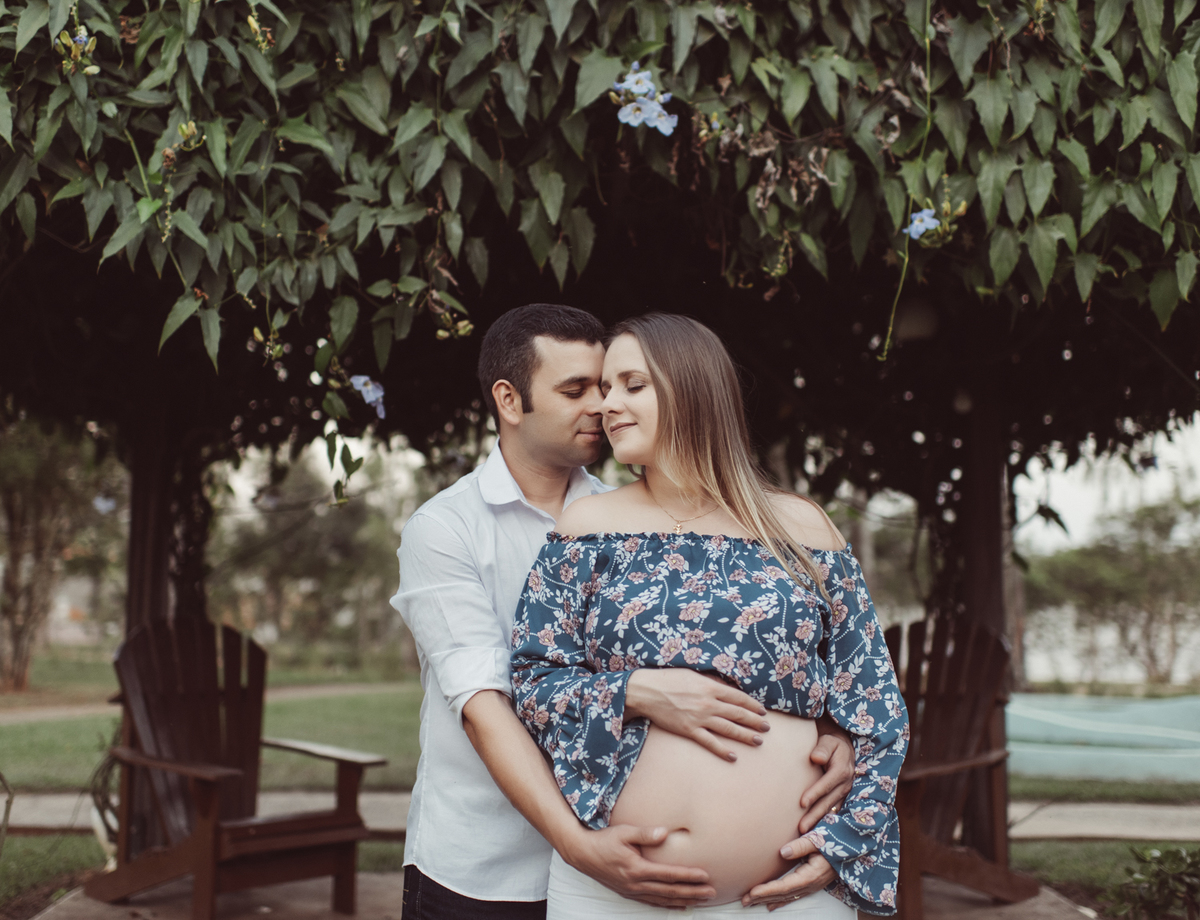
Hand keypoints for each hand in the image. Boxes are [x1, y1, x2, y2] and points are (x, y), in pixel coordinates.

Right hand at [559, 824, 715, 907]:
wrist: (582, 854)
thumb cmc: (603, 840)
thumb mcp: (623, 832)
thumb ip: (644, 833)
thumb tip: (665, 833)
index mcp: (637, 869)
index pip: (668, 874)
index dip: (688, 876)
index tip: (705, 876)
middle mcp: (636, 884)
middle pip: (670, 891)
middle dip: (692, 892)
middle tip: (711, 893)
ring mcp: (632, 891)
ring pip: (663, 899)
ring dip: (684, 900)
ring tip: (701, 901)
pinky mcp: (629, 892)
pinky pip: (652, 902)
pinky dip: (668, 904)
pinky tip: (680, 905)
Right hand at [625, 669, 769, 760]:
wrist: (646, 691)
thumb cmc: (668, 679)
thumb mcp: (693, 674)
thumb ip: (711, 681)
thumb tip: (727, 688)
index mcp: (710, 687)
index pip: (738, 697)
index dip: (753, 705)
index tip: (762, 711)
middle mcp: (708, 703)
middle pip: (738, 714)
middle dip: (754, 722)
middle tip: (766, 728)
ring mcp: (699, 718)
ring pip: (728, 729)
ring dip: (745, 736)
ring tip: (758, 741)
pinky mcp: (689, 730)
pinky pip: (710, 742)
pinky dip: (723, 750)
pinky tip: (733, 756)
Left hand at [741, 836, 834, 910]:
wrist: (852, 847)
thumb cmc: (835, 839)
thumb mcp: (819, 839)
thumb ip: (801, 845)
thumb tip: (783, 852)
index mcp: (811, 875)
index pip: (784, 886)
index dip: (767, 890)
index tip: (752, 892)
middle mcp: (811, 884)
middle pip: (783, 895)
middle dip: (763, 898)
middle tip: (744, 900)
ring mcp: (812, 886)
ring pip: (787, 897)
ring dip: (768, 900)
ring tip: (750, 902)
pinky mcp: (812, 884)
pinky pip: (793, 896)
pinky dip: (780, 901)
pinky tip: (769, 905)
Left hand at [798, 722, 854, 832]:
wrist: (843, 748)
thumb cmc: (831, 744)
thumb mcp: (828, 741)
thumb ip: (822, 748)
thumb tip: (815, 757)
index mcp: (842, 770)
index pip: (827, 783)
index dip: (815, 793)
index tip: (802, 802)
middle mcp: (845, 784)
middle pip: (828, 801)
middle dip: (815, 815)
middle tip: (801, 828)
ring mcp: (845, 793)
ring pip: (830, 810)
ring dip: (818, 822)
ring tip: (804, 833)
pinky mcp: (841, 799)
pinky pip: (832, 812)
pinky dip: (824, 822)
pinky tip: (813, 832)